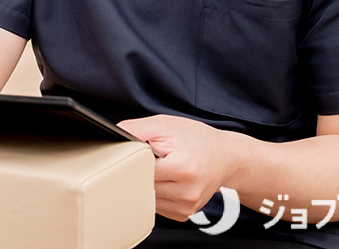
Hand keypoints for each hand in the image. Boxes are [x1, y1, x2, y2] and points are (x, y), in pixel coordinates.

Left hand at [118, 114, 243, 220]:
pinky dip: (155, 192)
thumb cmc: (197, 139)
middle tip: (146, 159)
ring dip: (146, 183)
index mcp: (182, 169)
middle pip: (141, 184)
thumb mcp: (166, 125)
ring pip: (146, 197)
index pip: (139, 169)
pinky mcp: (184, 214)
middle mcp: (186, 192)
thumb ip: (136, 129)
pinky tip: (165, 180)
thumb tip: (111, 135)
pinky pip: (157, 205)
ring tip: (160, 168)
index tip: (133, 152)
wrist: (226, 157)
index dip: (132, 158)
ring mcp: (186, 206)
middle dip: (138, 171)